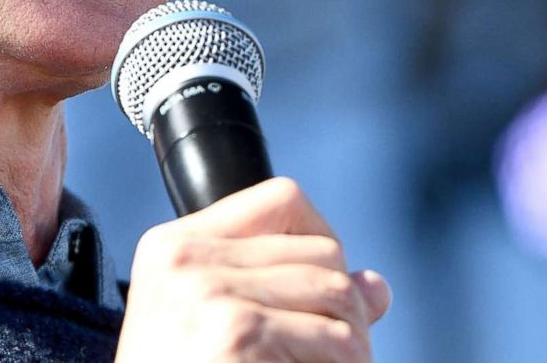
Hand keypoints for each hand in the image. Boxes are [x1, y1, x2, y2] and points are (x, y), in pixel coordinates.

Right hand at [115, 178, 391, 361]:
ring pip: (340, 295)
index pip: (283, 199)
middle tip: (336, 353)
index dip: (322, 240)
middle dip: (345, 305)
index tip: (325, 291)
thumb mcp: (208, 326)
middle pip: (323, 252)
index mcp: (171, 247)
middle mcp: (185, 261)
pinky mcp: (237, 333)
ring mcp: (209, 295)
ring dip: (353, 344)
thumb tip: (376, 287)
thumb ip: (281, 292)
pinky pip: (337, 340)